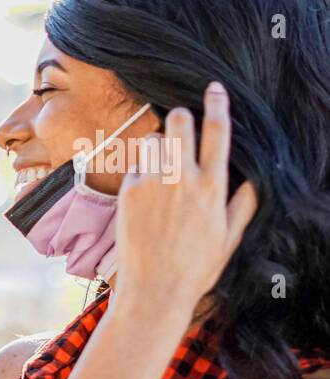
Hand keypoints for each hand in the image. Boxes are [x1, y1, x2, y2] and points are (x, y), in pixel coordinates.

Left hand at [115, 82, 257, 310]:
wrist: (154, 289)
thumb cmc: (195, 267)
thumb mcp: (230, 237)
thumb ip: (243, 204)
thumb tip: (251, 180)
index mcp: (213, 186)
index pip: (218, 131)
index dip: (217, 104)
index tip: (214, 88)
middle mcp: (183, 179)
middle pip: (180, 122)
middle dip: (180, 118)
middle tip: (180, 128)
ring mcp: (153, 183)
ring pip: (154, 140)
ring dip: (159, 145)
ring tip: (161, 168)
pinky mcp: (128, 192)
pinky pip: (136, 164)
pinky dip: (141, 168)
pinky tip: (145, 190)